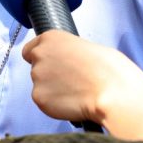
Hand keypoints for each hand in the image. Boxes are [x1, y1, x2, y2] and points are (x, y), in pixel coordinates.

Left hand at [23, 31, 142, 142]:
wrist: (112, 91)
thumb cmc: (108, 68)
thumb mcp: (87, 47)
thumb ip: (68, 53)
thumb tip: (66, 62)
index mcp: (52, 37)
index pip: (30, 49)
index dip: (41, 58)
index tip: (50, 65)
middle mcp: (40, 54)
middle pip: (36, 68)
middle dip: (49, 75)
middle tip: (69, 81)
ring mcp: (37, 77)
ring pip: (40, 86)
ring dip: (52, 90)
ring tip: (75, 92)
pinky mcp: (39, 97)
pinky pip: (44, 102)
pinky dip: (55, 104)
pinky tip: (72, 102)